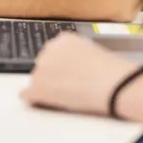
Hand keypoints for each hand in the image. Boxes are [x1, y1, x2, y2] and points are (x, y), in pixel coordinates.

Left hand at [21, 32, 142, 116]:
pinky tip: (41, 102)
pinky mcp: (39, 88)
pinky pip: (28, 94)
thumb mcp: (93, 51)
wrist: (114, 85)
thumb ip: (77, 54)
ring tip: (68, 95)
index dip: (61, 64)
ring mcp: (41, 69)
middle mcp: (48, 50)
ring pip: (37, 80)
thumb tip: (73, 64)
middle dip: (53, 75)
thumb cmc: (111, 72)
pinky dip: (34, 99)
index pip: (53, 51)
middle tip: (70, 85)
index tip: (68, 72)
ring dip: (48, 87)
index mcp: (63, 39)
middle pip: (43, 65)